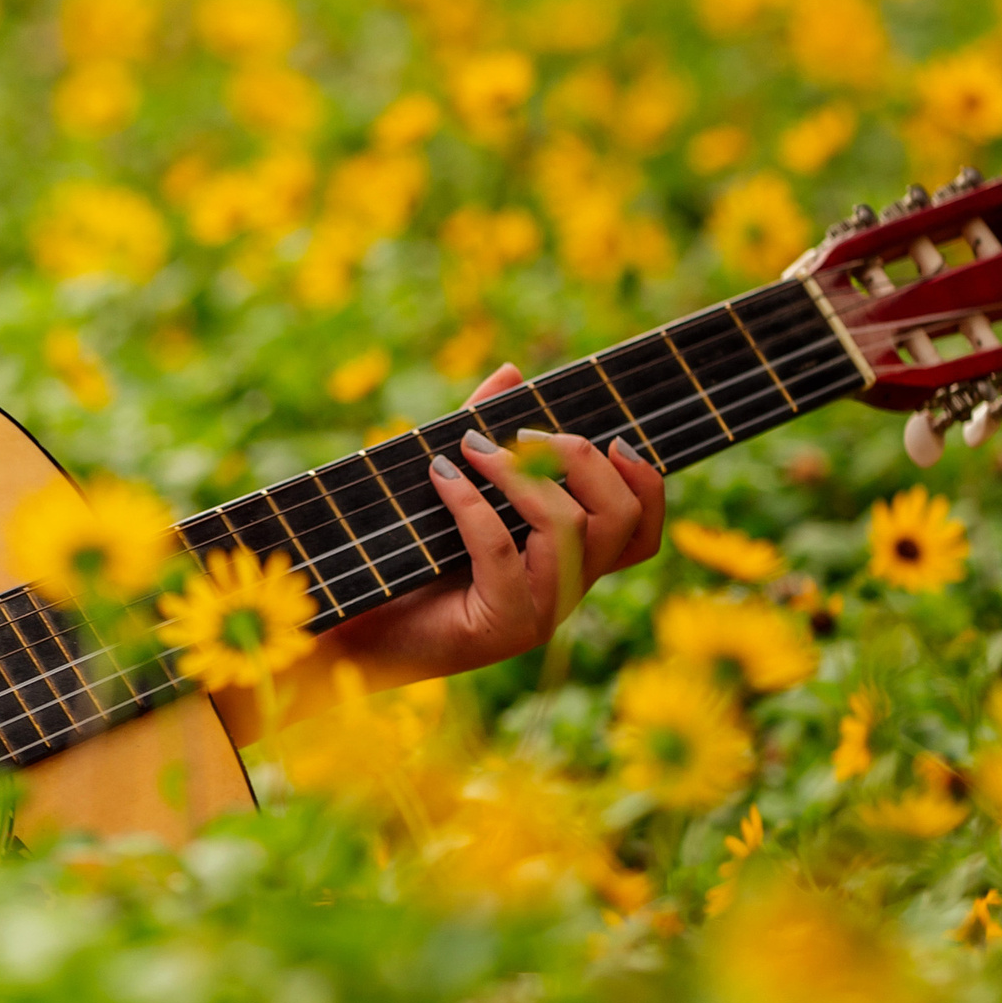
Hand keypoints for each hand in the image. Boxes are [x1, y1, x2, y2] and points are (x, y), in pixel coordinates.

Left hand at [328, 361, 665, 685]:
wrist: (355, 631)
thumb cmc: (404, 560)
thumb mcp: (451, 489)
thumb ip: (485, 435)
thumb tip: (511, 372)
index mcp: (567, 566)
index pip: (641, 534)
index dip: (646, 484)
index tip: (615, 439)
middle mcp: (565, 592)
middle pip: (621, 519)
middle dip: (582, 460)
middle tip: (524, 435)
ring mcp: (538, 615)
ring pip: (568, 529)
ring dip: (521, 474)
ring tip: (472, 449)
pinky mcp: (499, 627)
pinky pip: (501, 550)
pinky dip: (471, 503)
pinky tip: (439, 477)